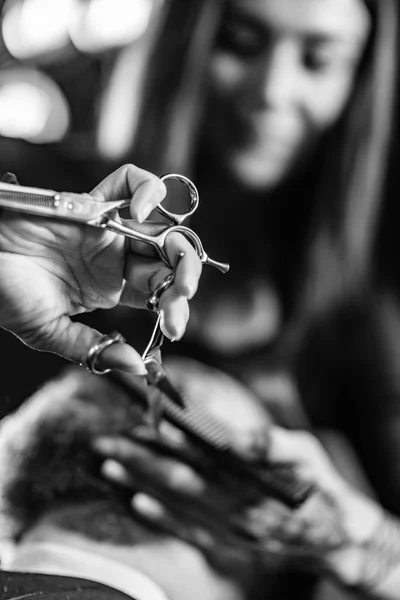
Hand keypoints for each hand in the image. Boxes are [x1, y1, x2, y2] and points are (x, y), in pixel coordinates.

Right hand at [0, 165, 201, 372]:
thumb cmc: (5, 294)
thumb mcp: (49, 332)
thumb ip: (92, 349)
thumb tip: (137, 368)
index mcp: (111, 289)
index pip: (158, 295)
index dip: (173, 309)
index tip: (173, 328)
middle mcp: (115, 257)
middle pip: (168, 260)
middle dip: (186, 276)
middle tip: (184, 292)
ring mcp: (106, 227)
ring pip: (161, 224)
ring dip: (179, 240)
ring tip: (178, 259)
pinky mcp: (91, 200)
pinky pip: (129, 183)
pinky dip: (146, 190)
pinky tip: (142, 212)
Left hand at [93, 420, 382, 585]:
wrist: (336, 538)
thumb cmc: (320, 485)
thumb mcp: (308, 454)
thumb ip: (274, 444)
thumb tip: (241, 435)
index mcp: (254, 477)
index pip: (202, 450)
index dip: (169, 434)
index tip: (139, 419)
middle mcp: (237, 506)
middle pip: (178, 477)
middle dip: (137, 457)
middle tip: (103, 441)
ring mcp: (230, 530)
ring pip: (177, 504)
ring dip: (140, 484)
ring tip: (108, 466)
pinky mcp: (230, 548)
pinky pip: (189, 533)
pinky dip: (161, 518)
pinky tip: (136, 502)